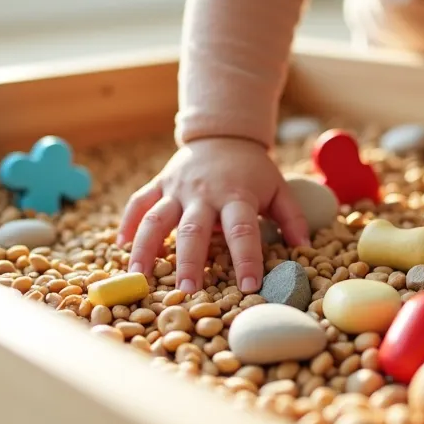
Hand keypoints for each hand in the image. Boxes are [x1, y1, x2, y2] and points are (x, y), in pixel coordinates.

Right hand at [117, 137, 310, 293]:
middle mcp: (204, 193)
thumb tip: (304, 249)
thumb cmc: (253, 170)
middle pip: (194, 229)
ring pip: (156, 218)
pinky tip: (119, 249)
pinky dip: (127, 224)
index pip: (242, 229)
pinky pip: (139, 204)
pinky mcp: (159, 183)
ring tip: (139, 277)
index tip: (247, 286)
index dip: (246, 257)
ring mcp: (177, 188)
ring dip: (146, 248)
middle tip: (186, 290)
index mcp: (237, 195)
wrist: (223, 133)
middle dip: (190, 261)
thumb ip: (292, 217)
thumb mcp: (279, 187)